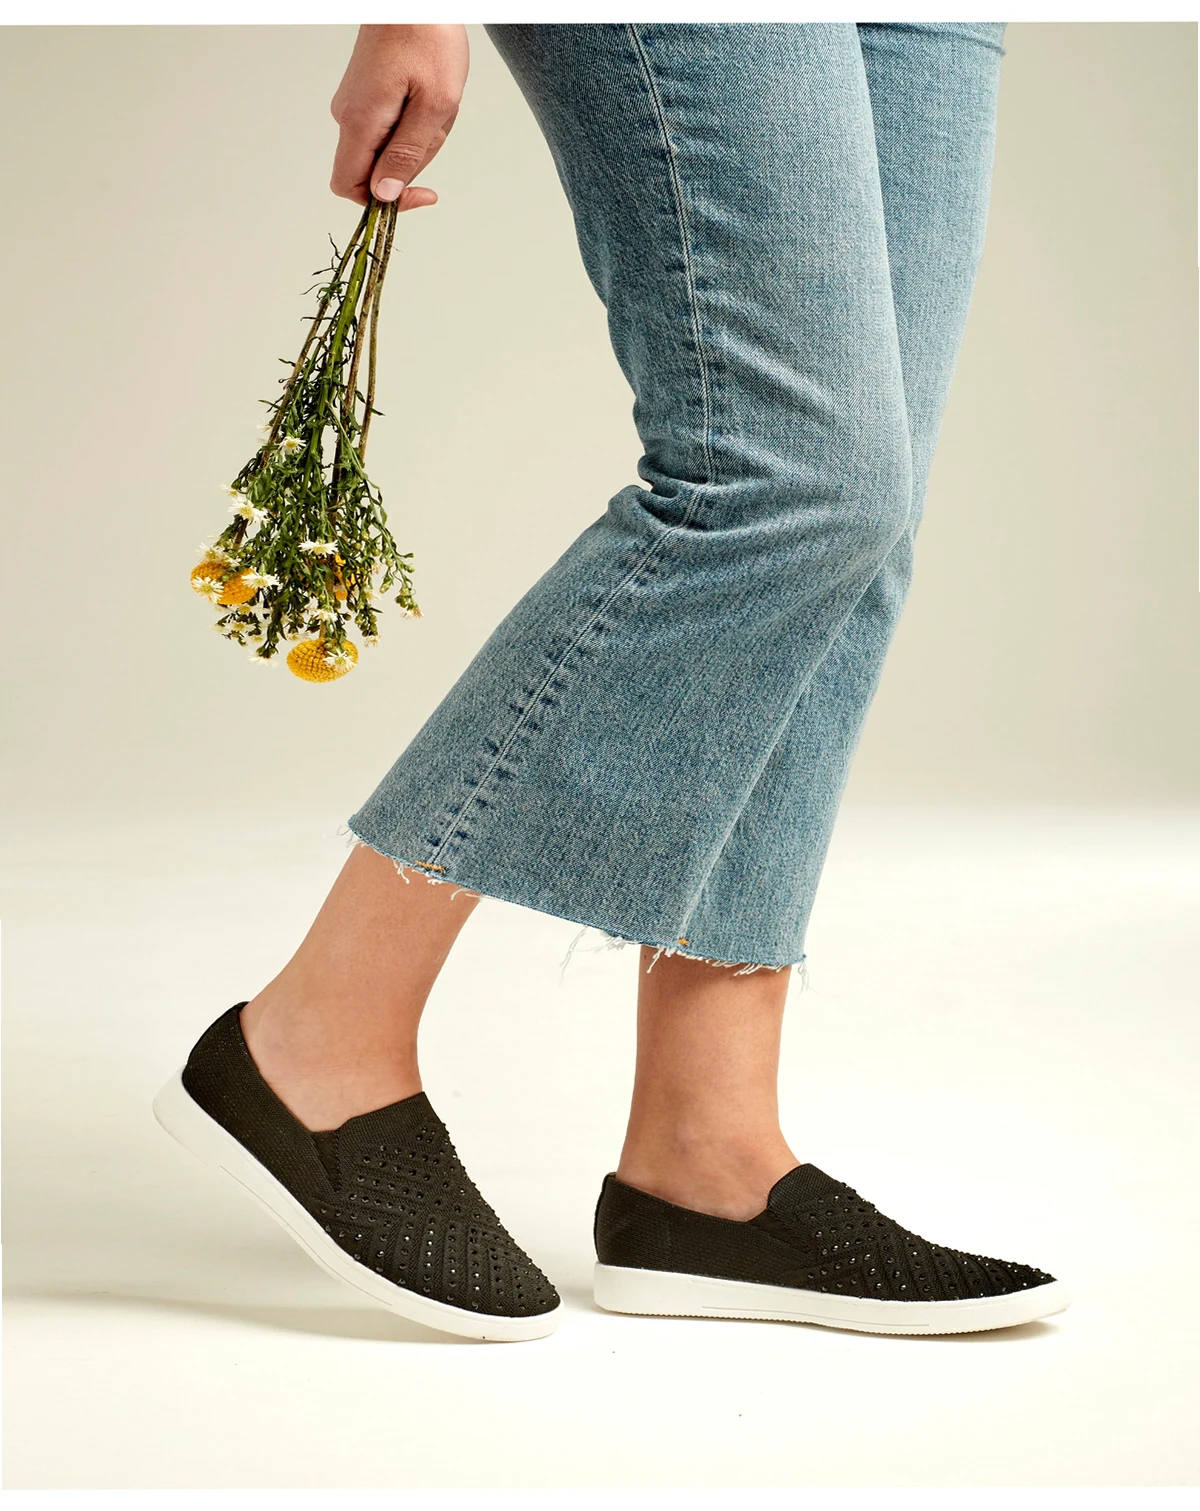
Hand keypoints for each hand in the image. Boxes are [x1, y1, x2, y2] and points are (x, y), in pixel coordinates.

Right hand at [330, 24, 469, 209]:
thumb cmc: (428, 39)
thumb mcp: (434, 104)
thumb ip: (408, 153)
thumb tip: (385, 195)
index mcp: (359, 121)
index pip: (349, 186)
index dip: (382, 203)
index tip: (421, 193)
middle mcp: (347, 115)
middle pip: (374, 170)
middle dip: (412, 161)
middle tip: (436, 125)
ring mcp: (354, 105)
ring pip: (384, 149)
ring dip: (416, 139)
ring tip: (433, 103)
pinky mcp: (364, 96)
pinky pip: (387, 128)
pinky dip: (412, 123)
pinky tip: (425, 96)